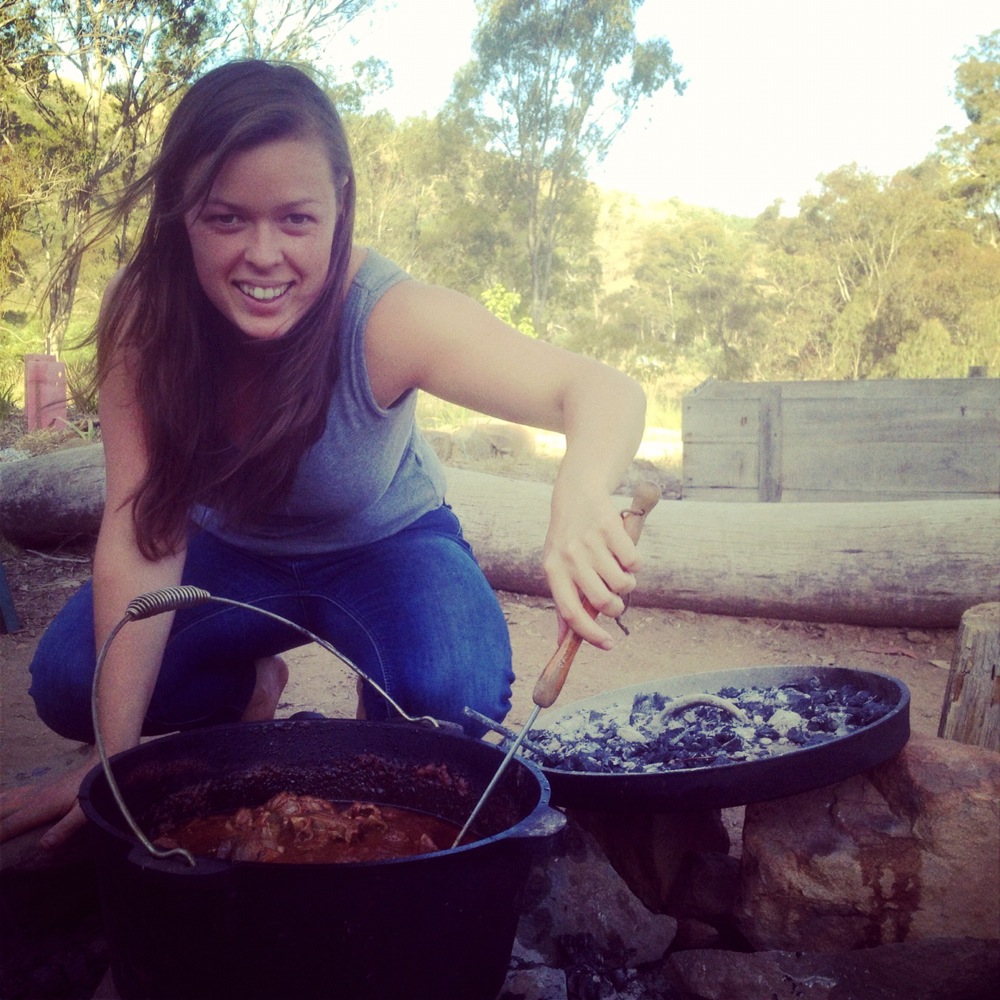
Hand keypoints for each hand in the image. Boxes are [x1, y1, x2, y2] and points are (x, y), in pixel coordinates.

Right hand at [0, 752, 95, 849]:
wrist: (105, 763)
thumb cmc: (96, 790)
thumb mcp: (85, 812)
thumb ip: (65, 829)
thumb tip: (42, 847)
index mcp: (40, 806)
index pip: (9, 826)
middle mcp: (33, 797)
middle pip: (1, 809)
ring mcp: (36, 791)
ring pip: (4, 799)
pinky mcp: (41, 788)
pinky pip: (13, 795)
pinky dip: (1, 801)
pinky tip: (1, 804)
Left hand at [543, 490, 639, 649]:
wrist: (577, 495)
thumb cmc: (567, 541)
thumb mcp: (557, 568)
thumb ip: (562, 603)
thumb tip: (563, 641)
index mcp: (553, 570)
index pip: (571, 612)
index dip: (590, 634)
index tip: (608, 645)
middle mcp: (569, 557)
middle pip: (601, 601)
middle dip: (615, 608)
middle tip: (616, 601)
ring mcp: (590, 542)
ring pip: (622, 584)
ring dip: (627, 585)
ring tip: (620, 574)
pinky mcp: (611, 528)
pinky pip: (634, 562)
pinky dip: (635, 565)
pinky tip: (624, 554)